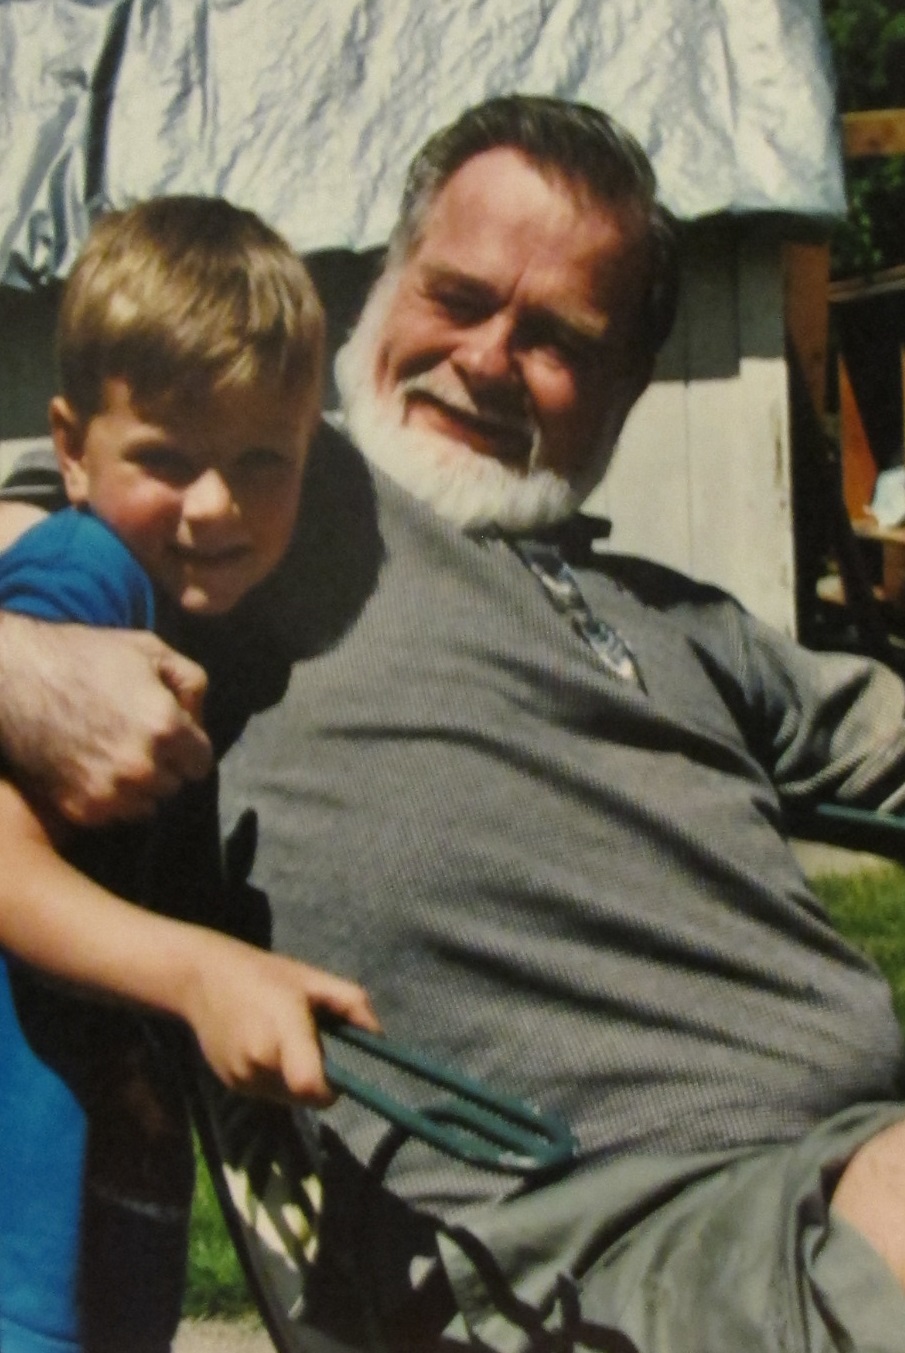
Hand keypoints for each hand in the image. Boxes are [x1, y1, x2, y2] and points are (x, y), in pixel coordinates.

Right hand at [0, 614, 211, 824]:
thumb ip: (191, 683)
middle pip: (175, 784)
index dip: (188, 747)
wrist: (16, 676)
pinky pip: (115, 815)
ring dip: (139, 786)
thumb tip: (198, 719)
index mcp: (167, 727)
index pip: (201, 763)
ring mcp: (111, 792)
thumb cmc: (85, 656)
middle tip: (136, 739)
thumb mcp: (150, 650)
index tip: (170, 737)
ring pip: (147, 805)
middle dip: (164, 764)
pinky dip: (110, 797)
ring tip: (113, 754)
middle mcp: (143, 767)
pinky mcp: (82, 809)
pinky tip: (92, 768)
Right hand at [180, 932, 380, 1102]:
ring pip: (286, 1097)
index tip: (339, 1076)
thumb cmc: (265, 974)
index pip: (309, 1085)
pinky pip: (266, 1092)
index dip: (330, 1090)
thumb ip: (352, 1004)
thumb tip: (380, 1037)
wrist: (201, 978)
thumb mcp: (313, 979)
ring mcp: (241, 1077)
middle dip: (316, 1077)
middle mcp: (259, 1061)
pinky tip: (264, 1047)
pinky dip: (275, 1078)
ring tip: (284, 1041)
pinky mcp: (230, 1084)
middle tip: (310, 1043)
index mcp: (284, 1031)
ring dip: (295, 1079)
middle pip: (304, 1094)